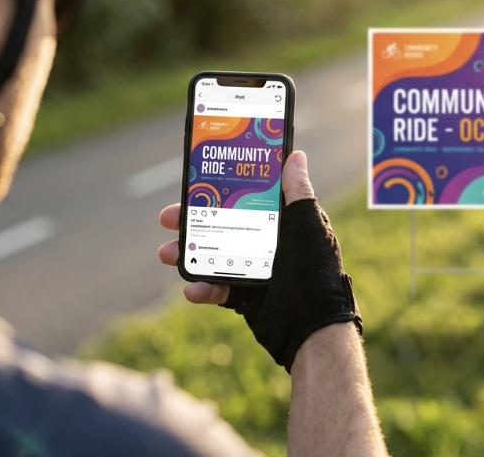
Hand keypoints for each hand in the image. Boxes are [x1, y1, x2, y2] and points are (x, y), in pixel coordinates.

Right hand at [158, 150, 360, 372]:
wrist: (315, 327)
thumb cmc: (317, 271)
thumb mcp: (309, 226)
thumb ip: (298, 194)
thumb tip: (295, 155)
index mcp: (278, 223)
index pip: (242, 199)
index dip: (217, 191)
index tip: (192, 183)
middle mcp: (262, 243)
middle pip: (219, 226)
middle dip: (190, 222)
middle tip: (166, 218)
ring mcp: (251, 270)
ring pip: (210, 256)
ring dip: (186, 254)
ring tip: (168, 254)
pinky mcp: (244, 297)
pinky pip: (216, 290)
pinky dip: (202, 289)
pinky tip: (191, 290)